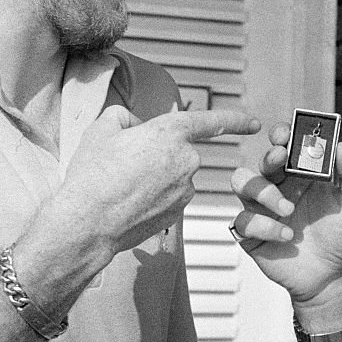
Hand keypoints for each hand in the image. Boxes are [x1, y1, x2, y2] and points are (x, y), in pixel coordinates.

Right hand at [50, 106, 260, 256]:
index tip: (253, 123)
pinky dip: (153, 197)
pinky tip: (129, 202)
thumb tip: (136, 125)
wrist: (88, 224)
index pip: (211, 121)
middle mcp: (186, 160)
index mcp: (170, 132)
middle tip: (123, 165)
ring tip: (122, 186)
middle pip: (178, 150)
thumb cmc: (93, 175)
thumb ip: (124, 117)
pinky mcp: (179, 211)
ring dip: (153, 177)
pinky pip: (168, 196)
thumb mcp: (102, 130)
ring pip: (172, 174)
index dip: (235, 120)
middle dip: (156, 154)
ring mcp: (185, 188)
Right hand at [230, 123, 341, 306]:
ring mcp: (263, 209)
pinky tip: (286, 236)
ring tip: (287, 209)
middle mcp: (279, 186)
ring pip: (242, 183)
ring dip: (263, 191)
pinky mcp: (252, 233)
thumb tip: (341, 147)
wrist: (334, 276)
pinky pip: (243, 220)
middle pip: (262, 161)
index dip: (281, 135)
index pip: (285, 145)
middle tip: (281, 158)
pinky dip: (264, 226)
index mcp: (301, 173)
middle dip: (269, 157)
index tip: (285, 133)